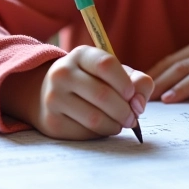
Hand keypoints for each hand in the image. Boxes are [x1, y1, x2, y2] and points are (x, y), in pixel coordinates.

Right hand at [0, 45, 153, 139]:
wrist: (49, 94)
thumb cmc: (92, 81)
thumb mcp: (113, 73)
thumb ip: (136, 82)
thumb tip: (139, 104)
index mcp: (81, 55)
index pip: (106, 64)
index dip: (125, 82)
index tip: (132, 95)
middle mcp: (62, 73)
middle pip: (102, 94)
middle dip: (125, 110)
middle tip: (133, 117)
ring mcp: (54, 98)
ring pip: (94, 118)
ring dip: (115, 125)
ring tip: (121, 123)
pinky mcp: (51, 122)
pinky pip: (84, 133)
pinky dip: (101, 133)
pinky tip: (104, 127)